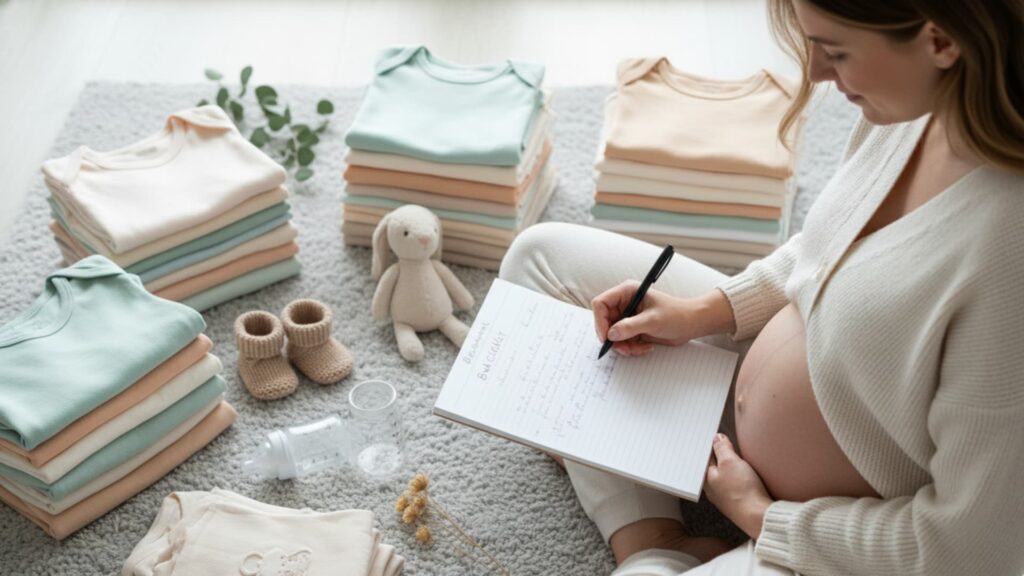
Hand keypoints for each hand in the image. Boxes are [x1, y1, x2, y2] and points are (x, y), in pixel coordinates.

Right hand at [591, 282, 731, 356]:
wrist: (692, 324)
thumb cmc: (676, 315)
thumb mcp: (653, 320)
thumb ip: (630, 326)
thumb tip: (611, 334)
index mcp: (627, 292)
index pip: (601, 303)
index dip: (600, 320)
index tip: (606, 337)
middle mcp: (625, 303)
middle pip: (605, 322)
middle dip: (613, 338)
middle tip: (624, 349)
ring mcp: (628, 317)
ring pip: (613, 335)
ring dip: (623, 346)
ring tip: (638, 349)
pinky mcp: (633, 329)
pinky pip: (622, 341)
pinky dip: (631, 348)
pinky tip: (645, 348)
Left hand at [705, 433, 772, 539]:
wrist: (759, 516)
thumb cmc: (742, 490)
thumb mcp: (730, 462)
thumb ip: (722, 448)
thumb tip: (717, 439)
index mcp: (706, 479)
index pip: (704, 457)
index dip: (710, 445)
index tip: (716, 435)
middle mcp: (713, 489)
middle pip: (715, 467)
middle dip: (720, 454)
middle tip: (726, 442)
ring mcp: (725, 497)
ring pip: (725, 476)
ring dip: (730, 466)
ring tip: (736, 455)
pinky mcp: (739, 502)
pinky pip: (736, 485)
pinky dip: (738, 477)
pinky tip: (745, 474)